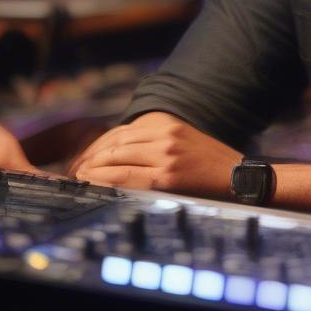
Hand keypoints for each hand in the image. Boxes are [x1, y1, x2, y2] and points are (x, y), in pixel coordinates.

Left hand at [70, 111, 240, 197]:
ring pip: (115, 160)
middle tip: (71, 174)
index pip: (119, 132)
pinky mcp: (166, 177)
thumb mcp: (182, 141)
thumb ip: (153, 143)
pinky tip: (93, 188)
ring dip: (91, 172)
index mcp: (166, 123)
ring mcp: (165, 155)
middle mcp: (164, 135)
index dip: (94, 147)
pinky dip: (104, 183)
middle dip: (88, 160)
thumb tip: (115, 155)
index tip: (80, 160)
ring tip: (77, 182)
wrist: (239, 178)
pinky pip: (125, 179)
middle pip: (113, 144)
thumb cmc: (209, 163)